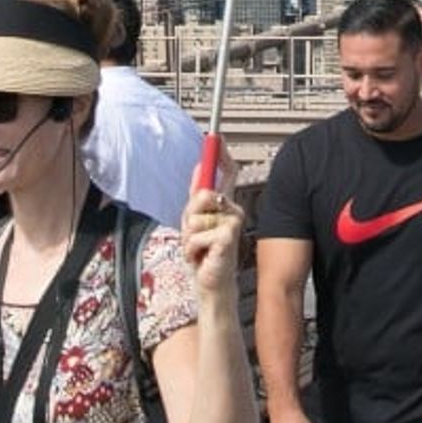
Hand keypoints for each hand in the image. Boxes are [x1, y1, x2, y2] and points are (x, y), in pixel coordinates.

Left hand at [181, 142, 243, 292]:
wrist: (210, 283)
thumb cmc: (204, 255)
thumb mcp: (193, 222)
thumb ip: (196, 197)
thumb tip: (198, 168)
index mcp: (224, 204)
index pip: (227, 173)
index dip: (221, 155)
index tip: (216, 139)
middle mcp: (232, 210)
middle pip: (203, 192)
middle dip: (190, 214)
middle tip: (193, 233)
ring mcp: (233, 222)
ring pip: (195, 216)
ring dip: (188, 236)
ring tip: (198, 248)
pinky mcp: (228, 235)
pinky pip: (196, 234)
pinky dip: (191, 248)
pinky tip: (200, 257)